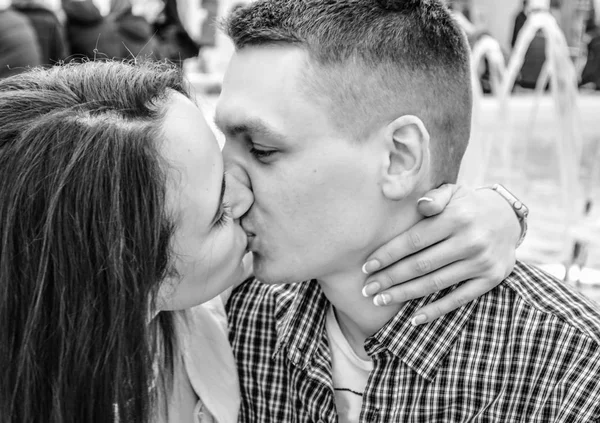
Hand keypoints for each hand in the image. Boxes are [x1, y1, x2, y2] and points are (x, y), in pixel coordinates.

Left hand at [361, 184, 519, 324]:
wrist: (509, 218)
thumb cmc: (468, 205)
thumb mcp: (453, 192)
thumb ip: (434, 198)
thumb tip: (421, 205)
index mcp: (456, 217)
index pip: (414, 240)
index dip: (388, 255)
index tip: (367, 266)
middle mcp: (470, 241)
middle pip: (420, 265)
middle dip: (389, 278)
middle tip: (367, 289)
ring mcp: (481, 263)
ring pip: (435, 284)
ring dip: (404, 294)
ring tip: (381, 300)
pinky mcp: (490, 279)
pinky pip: (459, 299)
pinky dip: (436, 310)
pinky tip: (414, 318)